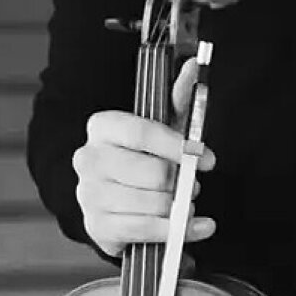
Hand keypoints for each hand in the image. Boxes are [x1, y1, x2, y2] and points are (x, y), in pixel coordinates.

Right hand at [72, 55, 216, 259]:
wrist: (116, 198)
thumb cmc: (144, 156)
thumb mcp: (163, 126)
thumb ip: (179, 96)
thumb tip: (193, 64)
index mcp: (101, 126)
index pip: (143, 132)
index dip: (180, 147)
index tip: (207, 159)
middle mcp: (88, 158)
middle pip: (152, 173)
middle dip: (182, 182)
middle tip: (193, 185)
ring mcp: (88, 194)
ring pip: (152, 203)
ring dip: (180, 207)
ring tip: (186, 203)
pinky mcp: (96, 226)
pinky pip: (146, 230)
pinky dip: (178, 231)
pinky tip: (196, 226)